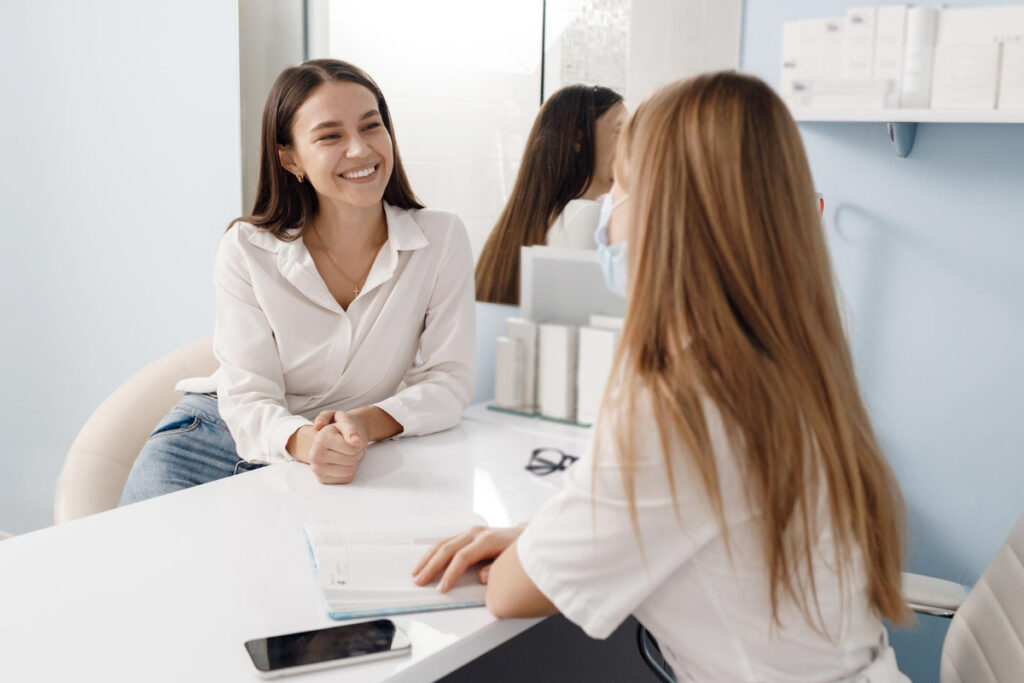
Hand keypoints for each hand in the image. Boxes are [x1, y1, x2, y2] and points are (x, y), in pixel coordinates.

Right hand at [306, 411, 367, 483]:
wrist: (329, 439)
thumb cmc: (339, 429)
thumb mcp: (345, 421)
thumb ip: (351, 429)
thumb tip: (355, 441)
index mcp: (320, 439)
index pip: (352, 449)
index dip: (357, 442)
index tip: (350, 436)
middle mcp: (314, 455)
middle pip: (352, 460)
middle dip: (356, 452)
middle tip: (349, 445)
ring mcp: (317, 469)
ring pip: (350, 471)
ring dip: (354, 462)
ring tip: (346, 452)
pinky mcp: (322, 479)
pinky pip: (346, 478)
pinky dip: (348, 470)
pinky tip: (342, 462)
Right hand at [412, 525, 526, 592]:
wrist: (526, 536)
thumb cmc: (520, 551)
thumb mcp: (513, 562)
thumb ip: (497, 570)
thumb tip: (480, 577)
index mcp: (487, 540)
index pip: (462, 557)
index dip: (450, 574)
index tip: (441, 589)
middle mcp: (476, 533)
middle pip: (448, 548)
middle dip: (431, 566)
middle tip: (420, 582)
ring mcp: (471, 532)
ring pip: (443, 543)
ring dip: (427, 559)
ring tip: (416, 573)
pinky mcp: (468, 534)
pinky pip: (446, 542)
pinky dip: (433, 553)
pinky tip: (425, 562)